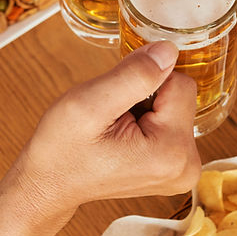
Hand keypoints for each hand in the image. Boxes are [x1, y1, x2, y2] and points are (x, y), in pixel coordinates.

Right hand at [0, 41, 198, 235]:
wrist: (49, 185)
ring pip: (174, 106)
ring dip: (145, 108)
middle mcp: (187, 164)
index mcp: (172, 151)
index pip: (180, 83)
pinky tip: (123, 137)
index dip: (144, 81)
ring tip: (115, 129)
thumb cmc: (63, 150)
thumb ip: (135, 75)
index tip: (117, 102)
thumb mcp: (90, 103)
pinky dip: (146, 121)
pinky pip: (169, 122)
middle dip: (146, 96)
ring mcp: (183, 169)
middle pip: (180, 96)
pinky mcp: (175, 167)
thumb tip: (168, 51)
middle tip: (112, 118)